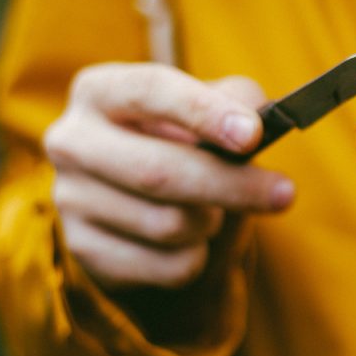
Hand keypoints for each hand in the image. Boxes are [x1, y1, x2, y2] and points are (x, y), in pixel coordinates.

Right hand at [44, 63, 294, 289]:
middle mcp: (72, 140)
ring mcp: (69, 198)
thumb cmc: (186, 141)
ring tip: (213, 210)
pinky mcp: (83, 249)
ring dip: (212, 222)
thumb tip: (257, 120)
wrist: (144, 203)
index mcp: (100, 89)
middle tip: (285, 194)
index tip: (253, 136)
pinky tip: (192, 242)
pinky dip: (198, 258)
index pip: (150, 91)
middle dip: (231, 186)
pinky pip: (165, 266)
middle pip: (158, 171)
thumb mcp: (210, 107)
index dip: (204, 112)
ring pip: (167, 224)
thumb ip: (237, 101)